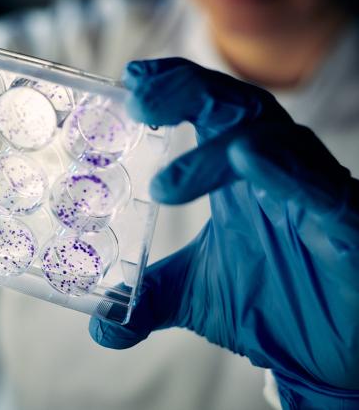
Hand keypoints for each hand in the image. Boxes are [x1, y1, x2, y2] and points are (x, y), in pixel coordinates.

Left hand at [89, 58, 358, 408]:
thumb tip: (100, 324)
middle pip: (237, 107)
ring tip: (166, 183)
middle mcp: (278, 171)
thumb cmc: (276, 303)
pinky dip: (291, 171)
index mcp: (239, 175)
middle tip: (140, 100)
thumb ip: (148, 299)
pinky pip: (327, 190)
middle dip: (188, 93)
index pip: (208, 110)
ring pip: (278, 141)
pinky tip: (251, 158)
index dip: (173, 87)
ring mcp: (315, 195)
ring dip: (220, 149)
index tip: (131, 81)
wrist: (335, 352)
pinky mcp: (352, 227)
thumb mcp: (197, 297)